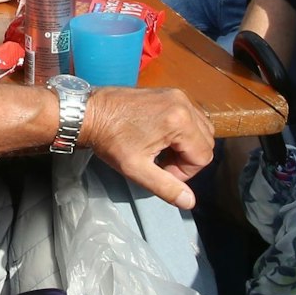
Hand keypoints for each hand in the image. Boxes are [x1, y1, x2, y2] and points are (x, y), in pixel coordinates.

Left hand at [77, 88, 213, 209]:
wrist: (89, 112)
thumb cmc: (109, 139)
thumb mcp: (136, 169)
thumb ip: (166, 187)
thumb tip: (189, 202)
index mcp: (179, 121)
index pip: (203, 156)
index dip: (184, 171)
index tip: (161, 170)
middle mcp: (184, 103)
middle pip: (206, 141)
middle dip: (187, 158)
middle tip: (160, 162)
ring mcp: (178, 95)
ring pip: (201, 128)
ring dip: (187, 144)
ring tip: (160, 149)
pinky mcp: (170, 92)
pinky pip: (191, 116)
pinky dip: (183, 130)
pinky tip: (160, 136)